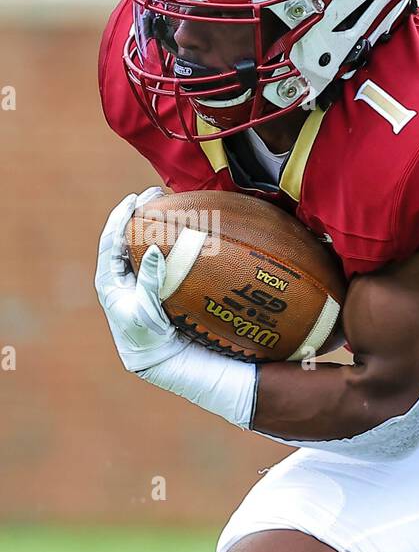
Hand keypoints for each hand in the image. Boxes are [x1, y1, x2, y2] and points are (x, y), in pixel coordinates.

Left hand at [95, 187, 184, 373]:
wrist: (157, 357)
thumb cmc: (147, 335)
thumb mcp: (145, 308)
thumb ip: (149, 279)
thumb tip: (152, 247)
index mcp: (108, 280)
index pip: (109, 240)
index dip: (120, 217)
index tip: (134, 199)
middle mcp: (119, 276)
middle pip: (124, 236)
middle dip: (138, 214)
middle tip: (155, 194)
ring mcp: (135, 279)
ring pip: (139, 244)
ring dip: (152, 225)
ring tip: (166, 205)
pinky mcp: (151, 284)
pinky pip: (154, 255)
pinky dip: (164, 240)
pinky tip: (177, 231)